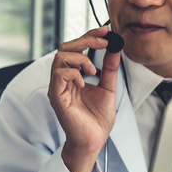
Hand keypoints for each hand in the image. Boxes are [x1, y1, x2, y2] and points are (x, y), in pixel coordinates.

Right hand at [48, 25, 121, 171]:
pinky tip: (83, 81)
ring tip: (93, 70)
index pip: (75, 48)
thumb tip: (114, 48)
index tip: (105, 31)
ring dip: (80, 58)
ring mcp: (58, 88)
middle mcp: (63, 80)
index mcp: (73, 76)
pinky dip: (73, 73)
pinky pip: (59, 75)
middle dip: (85, 40)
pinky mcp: (57, 97)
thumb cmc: (96, 120)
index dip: (89, 36)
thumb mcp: (108, 88)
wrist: (93, 140)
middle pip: (64, 48)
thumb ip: (109, 68)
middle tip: (103, 42)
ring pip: (60, 58)